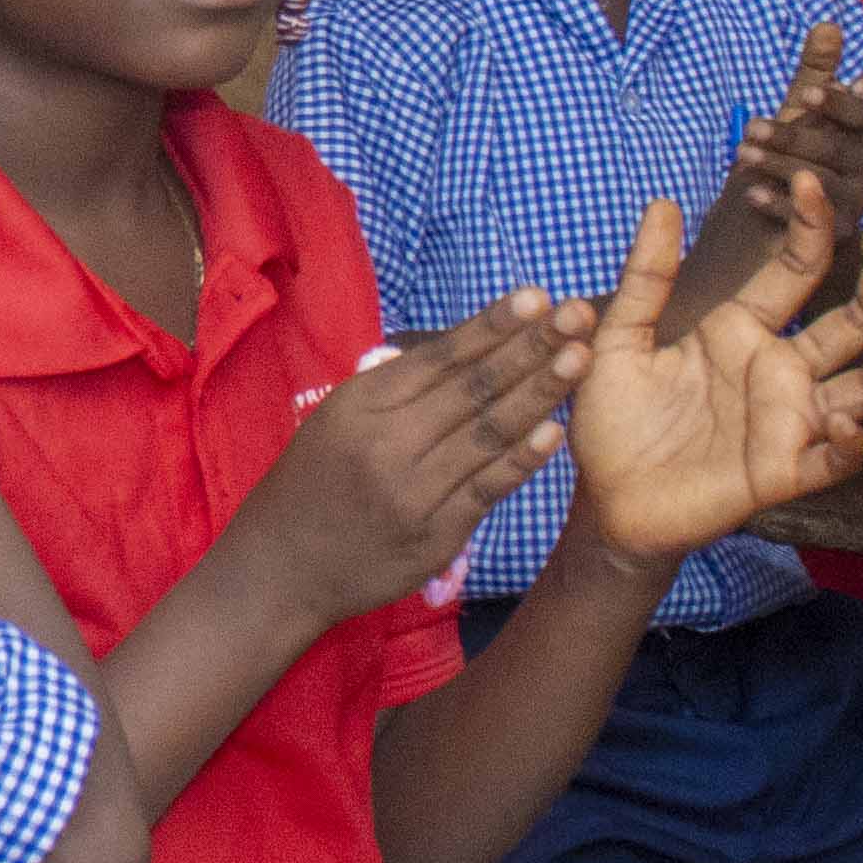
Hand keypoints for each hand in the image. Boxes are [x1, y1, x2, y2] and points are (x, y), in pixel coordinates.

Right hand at [238, 294, 583, 619]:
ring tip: (580, 359)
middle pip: (472, 388)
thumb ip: (392, 388)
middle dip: (531, 348)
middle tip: (577, 315)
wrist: (282, 566)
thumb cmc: (312, 483)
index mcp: (361, 406)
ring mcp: (413, 492)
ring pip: (488, 434)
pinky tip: (555, 432)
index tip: (536, 296)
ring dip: (540, 394)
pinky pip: (487, 489)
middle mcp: (387, 444)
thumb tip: (456, 348)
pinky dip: (523, 459)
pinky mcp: (434, 535)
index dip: (492, 326)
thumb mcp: (336, 420)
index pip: (440, 358)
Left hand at [559, 199, 862, 560]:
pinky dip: (848, 442)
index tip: (806, 182)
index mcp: (742, 330)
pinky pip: (835, 458)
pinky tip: (840, 423)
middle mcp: (779, 370)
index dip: (809, 228)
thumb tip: (664, 203)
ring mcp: (789, 421)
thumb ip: (644, 277)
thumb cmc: (613, 419)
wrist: (603, 499)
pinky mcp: (783, 473)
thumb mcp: (618, 339)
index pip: (796, 270)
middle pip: (855, 319)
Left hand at [695, 18, 862, 289]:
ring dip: (779, 166)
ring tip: (741, 154)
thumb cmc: (790, 154)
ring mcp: (855, 205)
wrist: (776, 222)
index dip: (836, 104)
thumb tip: (829, 24)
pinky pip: (810, 222)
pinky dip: (779, 206)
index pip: (860, 115)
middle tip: (749, 126)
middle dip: (791, 135)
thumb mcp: (799, 113)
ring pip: (821, 184)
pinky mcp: (835, 237)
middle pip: (835, 150)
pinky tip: (748, 194)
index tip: (807, 95)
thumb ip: (815, 72)